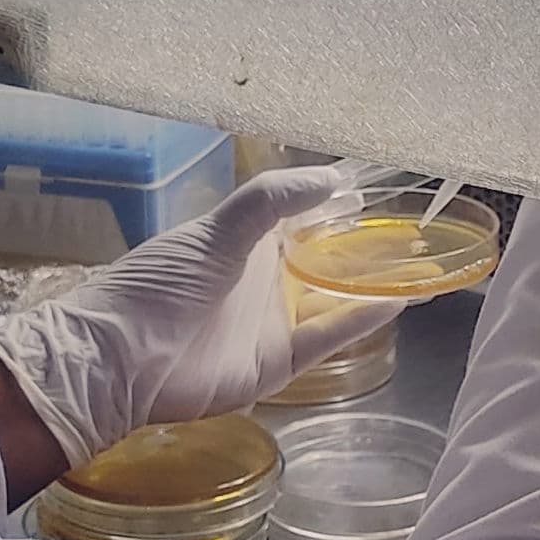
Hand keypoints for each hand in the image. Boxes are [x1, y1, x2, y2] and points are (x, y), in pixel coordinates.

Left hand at [0, 167, 401, 465]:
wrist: (123, 360)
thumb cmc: (163, 284)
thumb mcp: (217, 229)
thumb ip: (273, 200)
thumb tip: (334, 176)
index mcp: (242, 240)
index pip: (298, 215)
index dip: (334, 203)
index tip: (378, 192)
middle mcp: (260, 278)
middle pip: (320, 259)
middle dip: (361, 249)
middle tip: (414, 232)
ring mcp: (269, 322)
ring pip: (330, 299)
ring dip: (368, 284)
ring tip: (417, 266)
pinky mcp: (275, 363)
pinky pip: (326, 338)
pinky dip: (359, 321)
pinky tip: (396, 301)